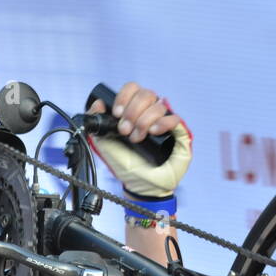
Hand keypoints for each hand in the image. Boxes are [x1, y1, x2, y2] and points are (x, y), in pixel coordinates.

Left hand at [87, 82, 191, 197]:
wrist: (142, 187)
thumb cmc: (127, 167)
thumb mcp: (106, 146)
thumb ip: (98, 124)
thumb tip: (97, 104)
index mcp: (135, 112)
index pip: (133, 89)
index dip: (124, 97)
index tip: (117, 114)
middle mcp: (151, 113)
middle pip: (146, 94)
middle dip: (132, 112)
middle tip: (125, 131)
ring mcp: (165, 122)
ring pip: (158, 105)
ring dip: (144, 121)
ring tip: (137, 138)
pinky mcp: (179, 133)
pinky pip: (174, 117)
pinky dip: (162, 123)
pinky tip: (153, 133)